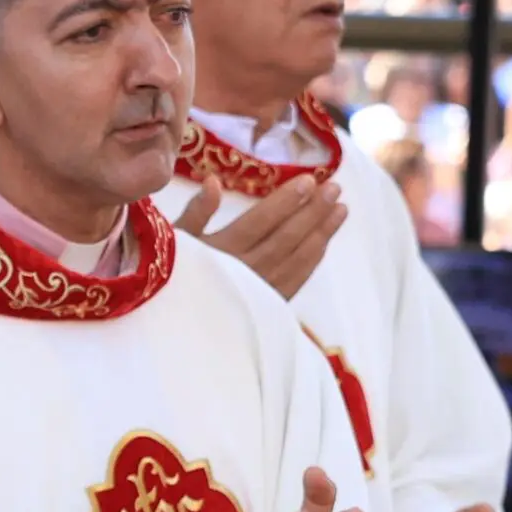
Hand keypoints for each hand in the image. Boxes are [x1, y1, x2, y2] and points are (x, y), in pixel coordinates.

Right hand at [179, 175, 345, 299]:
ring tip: (341, 209)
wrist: (175, 330)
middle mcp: (243, 272)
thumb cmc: (170, 276)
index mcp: (219, 252)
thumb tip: (214, 181)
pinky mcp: (266, 308)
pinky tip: (324, 242)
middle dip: (312, 212)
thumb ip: (196, 213)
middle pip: (285, 239)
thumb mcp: (174, 242)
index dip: (286, 202)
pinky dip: (312, 260)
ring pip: (296, 260)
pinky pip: (295, 282)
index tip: (309, 181)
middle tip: (335, 188)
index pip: (259, 223)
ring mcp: (258, 291)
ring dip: (321, 234)